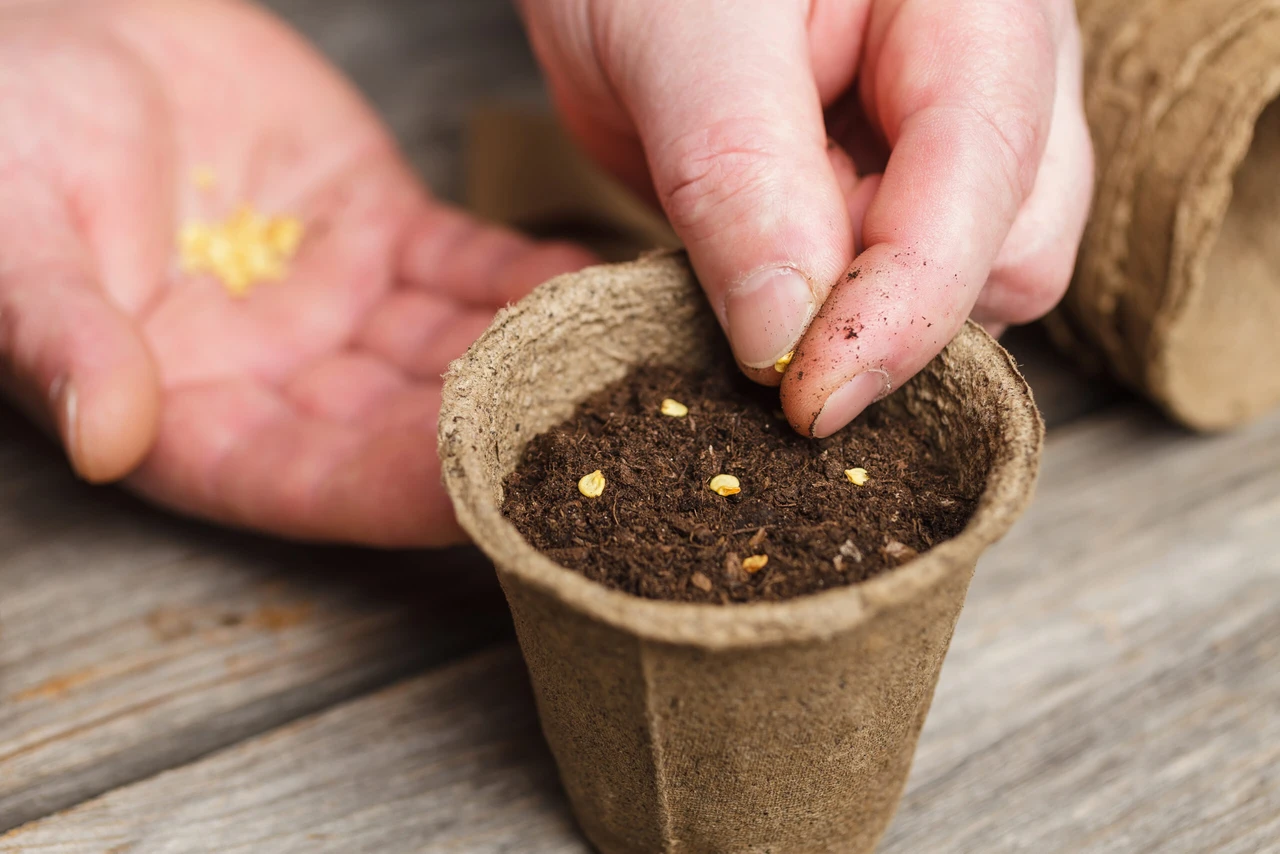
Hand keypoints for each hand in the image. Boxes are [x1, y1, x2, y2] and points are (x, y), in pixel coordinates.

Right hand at [0, 0, 592, 545]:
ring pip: (451, 349)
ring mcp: (338, 304)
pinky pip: (466, 264)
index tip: (489, 499)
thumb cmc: (2, 131)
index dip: (395, 490)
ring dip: (534, 361)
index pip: (305, 477)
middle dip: (500, 438)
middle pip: (405, 426)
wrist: (51, 24)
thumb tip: (104, 434)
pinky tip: (593, 289)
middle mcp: (278, 376)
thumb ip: (63, 335)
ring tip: (619, 369)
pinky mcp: (380, 230)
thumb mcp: (11, 236)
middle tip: (598, 447)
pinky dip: (528, 276)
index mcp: (186, 412)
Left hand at [520, 0, 1091, 435]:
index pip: (986, 180)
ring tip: (747, 275)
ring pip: (964, 291)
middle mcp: (993, 80)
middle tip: (759, 318)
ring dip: (858, 327)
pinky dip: (830, 324)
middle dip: (891, 316)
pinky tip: (764, 297)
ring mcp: (948, 146)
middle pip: (1011, 252)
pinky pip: (893, 294)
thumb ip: (741, 176)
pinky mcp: (892, 199)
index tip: (811, 397)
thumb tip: (787, 337)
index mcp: (975, 9)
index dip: (903, 308)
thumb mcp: (681, 39)